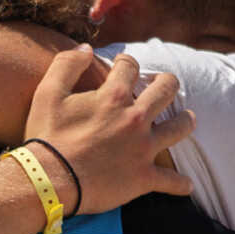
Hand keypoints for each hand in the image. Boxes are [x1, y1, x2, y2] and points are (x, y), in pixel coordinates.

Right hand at [23, 46, 194, 214]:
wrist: (49, 181)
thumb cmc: (47, 136)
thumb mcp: (47, 92)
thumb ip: (66, 64)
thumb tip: (86, 48)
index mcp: (113, 96)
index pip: (130, 66)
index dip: (126, 62)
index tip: (123, 64)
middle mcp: (135, 118)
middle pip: (166, 90)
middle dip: (167, 82)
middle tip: (164, 84)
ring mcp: (143, 148)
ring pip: (179, 129)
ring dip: (186, 121)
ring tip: (188, 119)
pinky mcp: (144, 177)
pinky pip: (172, 182)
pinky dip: (180, 184)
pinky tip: (187, 185)